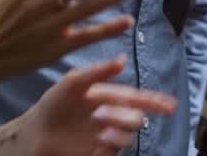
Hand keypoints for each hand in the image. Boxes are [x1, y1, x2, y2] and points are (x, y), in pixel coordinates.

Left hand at [19, 57, 176, 155]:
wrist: (35, 132)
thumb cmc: (53, 104)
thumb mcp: (73, 83)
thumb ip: (97, 72)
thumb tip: (123, 60)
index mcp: (111, 98)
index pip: (140, 99)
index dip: (158, 102)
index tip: (171, 106)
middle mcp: (114, 117)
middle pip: (137, 118)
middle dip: (124, 116)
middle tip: (98, 114)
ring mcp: (107, 137)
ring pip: (129, 137)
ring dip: (118, 132)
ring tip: (98, 132)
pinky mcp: (99, 153)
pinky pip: (115, 153)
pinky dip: (111, 148)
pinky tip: (97, 144)